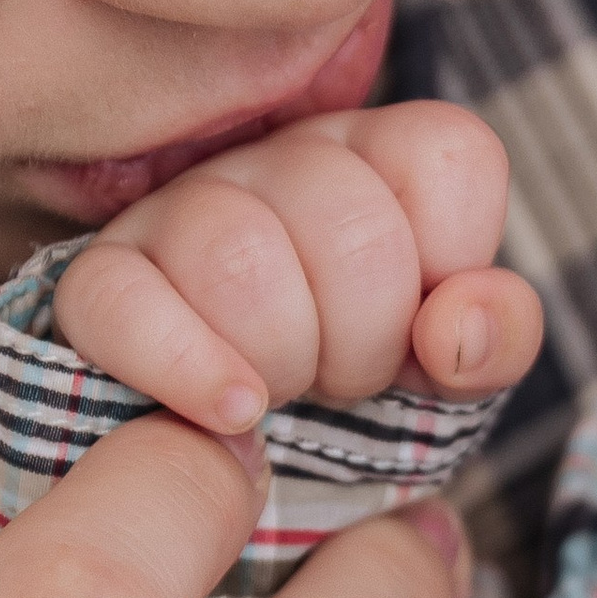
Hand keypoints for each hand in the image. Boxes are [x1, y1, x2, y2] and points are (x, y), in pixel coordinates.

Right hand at [52, 101, 543, 431]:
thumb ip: (496, 333)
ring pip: (239, 259)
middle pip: (351, 228)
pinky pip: (124, 304)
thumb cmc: (355, 378)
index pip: (449, 157)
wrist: (243, 443)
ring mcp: (180, 209)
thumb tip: (455, 332)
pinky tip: (234, 412)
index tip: (423, 322)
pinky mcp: (100, 279)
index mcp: (378, 154)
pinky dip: (189, 369)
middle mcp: (279, 159)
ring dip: (285, 360)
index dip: (453, 261)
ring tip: (285, 390)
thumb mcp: (449, 364)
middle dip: (367, 339)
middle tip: (343, 374)